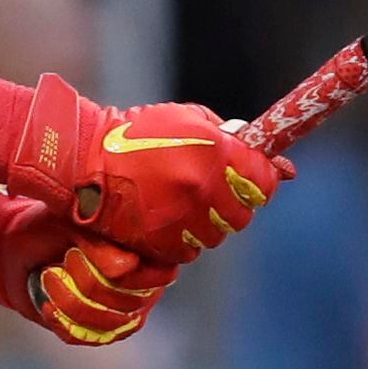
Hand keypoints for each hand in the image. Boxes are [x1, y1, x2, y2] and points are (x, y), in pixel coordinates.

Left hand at [0, 192, 174, 346]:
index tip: (80, 252)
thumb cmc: (51, 226)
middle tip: (64, 258)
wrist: (18, 247)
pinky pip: (85, 337)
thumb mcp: (72, 224)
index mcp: (147, 252)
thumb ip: (100, 244)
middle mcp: (143, 286)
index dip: (124, 272)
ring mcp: (122, 313)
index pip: (158, 276)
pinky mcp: (98, 332)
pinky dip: (61, 321)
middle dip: (88, 282)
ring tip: (50, 277)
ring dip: (70, 301)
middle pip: (128, 301)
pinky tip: (47, 304)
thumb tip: (126, 268)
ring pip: (106, 323)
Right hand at [6, 78, 292, 266]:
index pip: (263, 180)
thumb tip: (282, 164)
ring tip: (182, 199)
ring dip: (207, 220)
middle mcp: (200, 190)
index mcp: (212, 153)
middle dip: (233, 200)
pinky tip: (167, 216)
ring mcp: (181, 219)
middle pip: (243, 212)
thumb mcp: (188, 119)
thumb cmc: (139, 133)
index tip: (251, 174)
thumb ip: (232, 137)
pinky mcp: (160, 243)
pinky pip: (189, 249)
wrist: (85, 162)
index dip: (262, 177)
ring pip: (217, 234)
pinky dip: (184, 237)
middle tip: (209, 186)